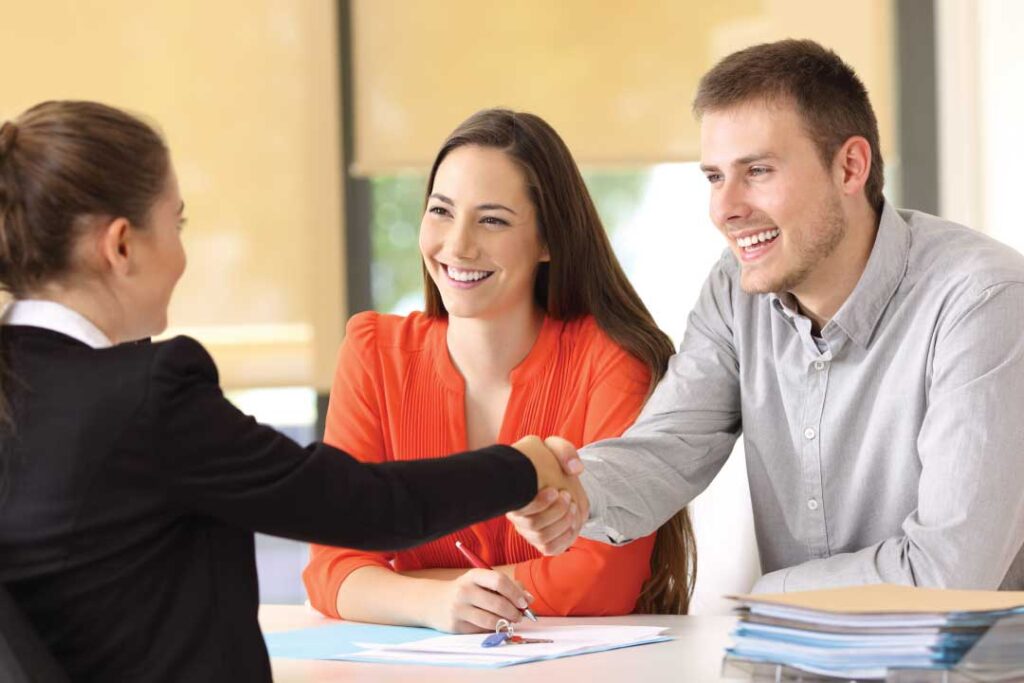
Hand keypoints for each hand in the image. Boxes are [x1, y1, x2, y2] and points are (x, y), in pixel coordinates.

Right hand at [425, 569, 533, 632]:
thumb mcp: (482, 581)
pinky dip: (492, 630)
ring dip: (506, 623)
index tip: (525, 602)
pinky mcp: (456, 626)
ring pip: (491, 620)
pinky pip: (481, 630)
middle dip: (514, 612)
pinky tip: (494, 625)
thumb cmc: (466, 591)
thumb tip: (529, 600)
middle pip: (497, 603)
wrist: (433, 602)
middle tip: (520, 616)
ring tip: (510, 621)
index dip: (515, 593)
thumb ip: (507, 586)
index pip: (499, 581)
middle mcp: (464, 591)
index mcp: (473, 575)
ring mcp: (458, 609)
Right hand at [508, 436, 588, 555]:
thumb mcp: (554, 448)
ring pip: (543, 538)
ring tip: (572, 507)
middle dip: (556, 512)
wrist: (558, 479)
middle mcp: (518, 517)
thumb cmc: (549, 462)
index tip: (555, 490)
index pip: (520, 509)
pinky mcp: (542, 542)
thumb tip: (575, 470)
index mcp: (515, 495)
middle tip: (568, 497)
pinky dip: (565, 537)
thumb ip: (563, 450)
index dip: (539, 503)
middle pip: (533, 526)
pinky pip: (551, 549)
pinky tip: (572, 522)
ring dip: (563, 523)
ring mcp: (528, 531)